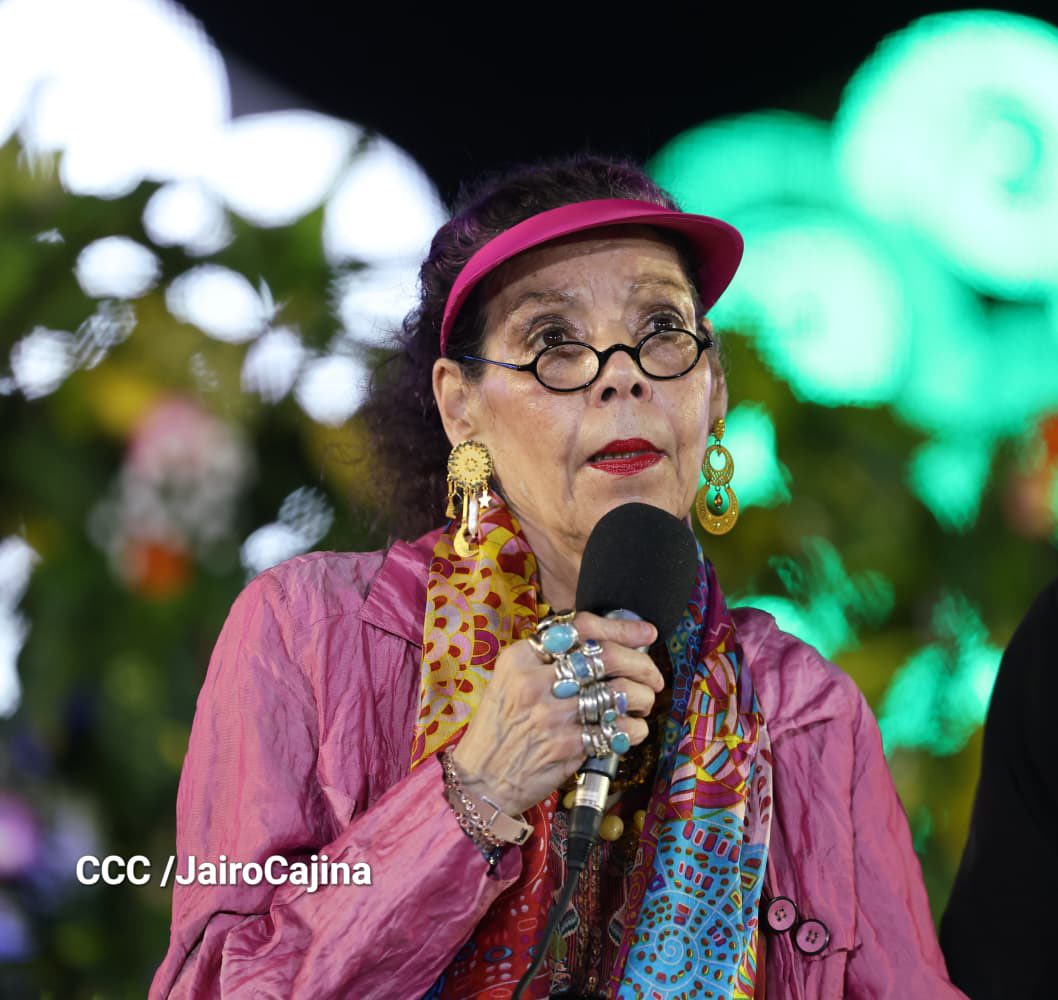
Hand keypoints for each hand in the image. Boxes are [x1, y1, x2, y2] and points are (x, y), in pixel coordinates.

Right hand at [449, 612, 663, 816]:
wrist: (481, 781)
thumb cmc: (500, 728)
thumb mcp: (510, 680)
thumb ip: (548, 660)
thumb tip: (607, 644)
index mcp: (521, 658)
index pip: (581, 628)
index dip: (621, 627)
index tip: (646, 633)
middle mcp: (535, 682)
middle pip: (608, 657)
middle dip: (643, 664)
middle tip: (652, 676)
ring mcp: (552, 715)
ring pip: (619, 693)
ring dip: (642, 698)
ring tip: (642, 704)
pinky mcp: (566, 747)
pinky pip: (616, 730)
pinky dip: (633, 729)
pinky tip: (631, 730)